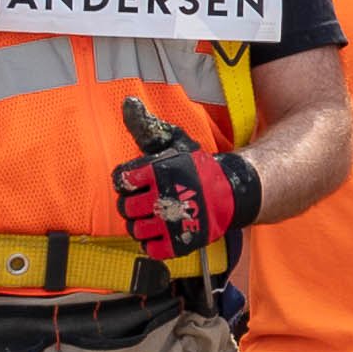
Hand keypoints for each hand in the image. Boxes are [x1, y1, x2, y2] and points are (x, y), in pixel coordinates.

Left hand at [110, 104, 254, 267]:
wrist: (232, 191)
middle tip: (146, 201)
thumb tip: (128, 102)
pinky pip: (151, 249)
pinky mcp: (179, 242)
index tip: (138, 182)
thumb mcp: (173, 141)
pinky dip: (152, 243)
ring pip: (135, 230)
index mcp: (158, 171)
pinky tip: (159, 232)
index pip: (121, 180)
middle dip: (132, 204)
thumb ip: (146, 127)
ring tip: (152, 217)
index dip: (126, 182)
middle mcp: (163, 197)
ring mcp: (171, 222)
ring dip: (140, 224)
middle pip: (125, 208)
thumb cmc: (197, 167)